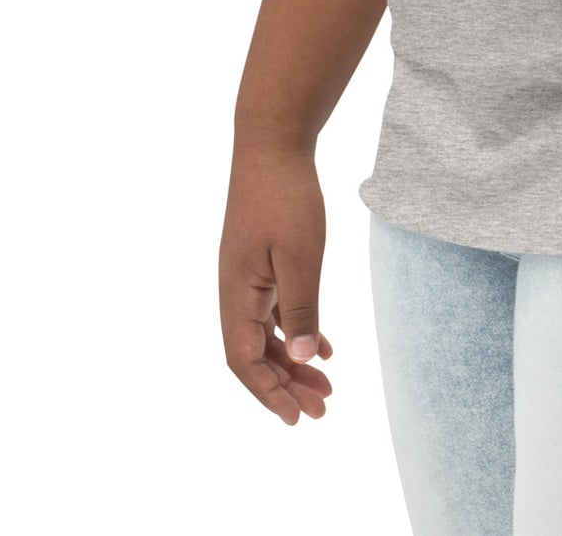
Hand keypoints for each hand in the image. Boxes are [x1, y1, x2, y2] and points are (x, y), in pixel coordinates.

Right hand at [219, 145, 335, 424]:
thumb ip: (301, 308)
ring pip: (266, 335)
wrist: (273, 142)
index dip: (269, 393)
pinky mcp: (261, 262)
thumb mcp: (299, 255)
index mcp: (236, 294)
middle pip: (255, 355)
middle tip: (322, 409)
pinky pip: (275, 311)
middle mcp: (235, 291)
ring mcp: (246, 277)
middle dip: (286, 385)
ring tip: (326, 386)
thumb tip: (301, 358)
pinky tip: (325, 347)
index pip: (244, 361)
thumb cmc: (284, 196)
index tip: (297, 418)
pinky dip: (296, 332)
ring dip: (293, 362)